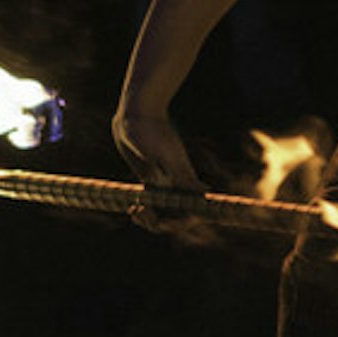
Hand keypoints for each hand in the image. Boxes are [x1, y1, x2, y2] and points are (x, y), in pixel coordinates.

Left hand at [112, 99, 221, 241]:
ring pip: (163, 208)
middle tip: (140, 215)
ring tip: (134, 211)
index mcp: (182, 177)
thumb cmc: (148, 130)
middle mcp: (175, 180)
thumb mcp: (162, 152)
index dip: (181, 222)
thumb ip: (181, 172)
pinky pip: (152, 199)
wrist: (136, 113)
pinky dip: (144, 208)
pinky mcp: (150, 175)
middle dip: (161, 222)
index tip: (163, 223)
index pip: (191, 208)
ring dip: (150, 217)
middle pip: (176, 213)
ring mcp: (163, 178)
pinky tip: (132, 207)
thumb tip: (206, 191)